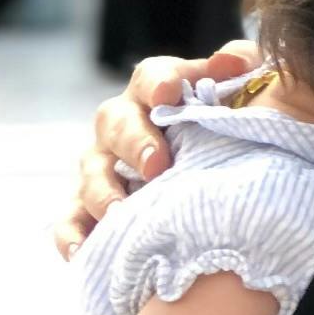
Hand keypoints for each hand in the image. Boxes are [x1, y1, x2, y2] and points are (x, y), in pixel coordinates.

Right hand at [53, 44, 258, 257]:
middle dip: (134, 142)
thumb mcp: (241, 90)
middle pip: (116, 122)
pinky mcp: (90, 206)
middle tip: (157, 165)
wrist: (215, 170)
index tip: (169, 96)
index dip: (159, 84)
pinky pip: (72, 219)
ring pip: (91, 171)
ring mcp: (103, 165)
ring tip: (120, 213)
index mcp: (157, 90)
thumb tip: (230, 62)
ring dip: (103, 191)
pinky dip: (73, 234)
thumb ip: (241, 65)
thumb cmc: (226, 124)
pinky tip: (83, 252)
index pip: (152, 77)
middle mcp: (123, 123)